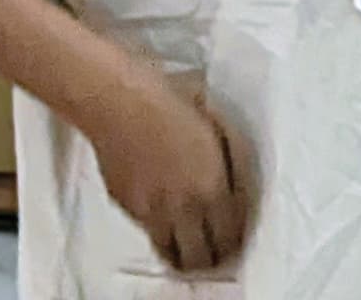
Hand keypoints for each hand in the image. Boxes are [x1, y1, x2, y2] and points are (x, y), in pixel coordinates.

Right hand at [89, 72, 256, 274]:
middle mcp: (181, 206)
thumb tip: (238, 186)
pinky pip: (149, 232)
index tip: (240, 238)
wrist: (119, 102)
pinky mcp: (126, 206)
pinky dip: (161, 233)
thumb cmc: (172, 102)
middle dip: (213, 258)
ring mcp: (150, 210)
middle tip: (220, 252)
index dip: (237, 241)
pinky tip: (168, 222)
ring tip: (194, 247)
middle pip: (200, 256)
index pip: (230, 234)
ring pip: (170, 253)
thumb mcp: (220, 128)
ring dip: (185, 254)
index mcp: (210, 186)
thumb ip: (232, 164)